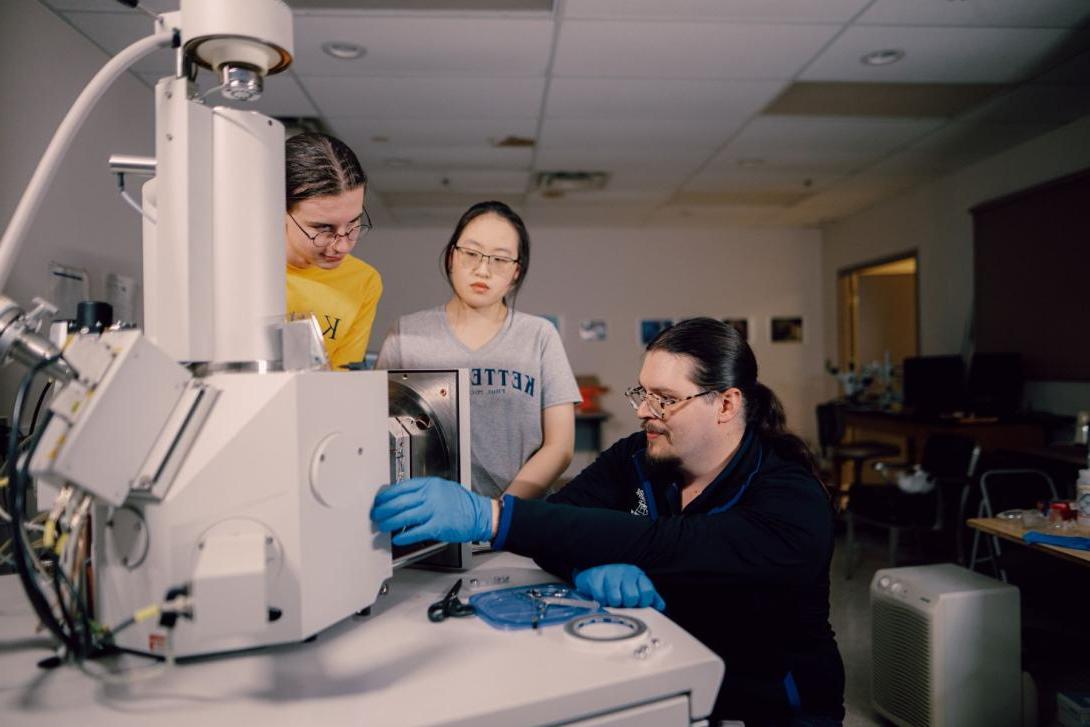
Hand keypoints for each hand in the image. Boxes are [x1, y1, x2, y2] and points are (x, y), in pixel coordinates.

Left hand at [371, 477, 492, 545]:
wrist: (479, 514)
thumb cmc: (461, 503)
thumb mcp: (441, 488)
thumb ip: (422, 492)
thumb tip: (400, 499)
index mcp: (429, 484)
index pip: (400, 488)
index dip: (385, 496)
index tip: (378, 501)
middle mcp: (430, 495)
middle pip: (399, 502)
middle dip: (383, 510)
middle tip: (376, 515)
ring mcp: (434, 510)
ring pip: (404, 516)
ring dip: (389, 523)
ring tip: (383, 526)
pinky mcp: (438, 526)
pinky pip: (415, 532)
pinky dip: (404, 536)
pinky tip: (398, 538)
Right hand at [573, 564, 664, 610]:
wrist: (593, 576)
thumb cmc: (617, 585)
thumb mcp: (636, 588)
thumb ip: (650, 597)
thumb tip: (661, 606)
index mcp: (637, 574)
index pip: (647, 592)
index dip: (643, 603)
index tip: (637, 605)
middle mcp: (624, 571)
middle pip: (632, 597)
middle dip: (626, 604)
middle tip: (622, 602)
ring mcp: (609, 572)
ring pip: (616, 599)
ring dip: (613, 604)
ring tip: (611, 600)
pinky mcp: (594, 577)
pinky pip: (600, 598)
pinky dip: (600, 601)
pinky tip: (601, 597)